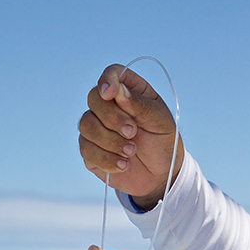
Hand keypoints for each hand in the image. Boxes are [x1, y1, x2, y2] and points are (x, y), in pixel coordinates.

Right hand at [79, 64, 184, 208]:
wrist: (161, 175)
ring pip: (86, 125)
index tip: (111, 94)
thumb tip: (118, 91)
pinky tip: (124, 165)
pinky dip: (106, 159)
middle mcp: (108, 106)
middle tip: (133, 132)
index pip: (112, 74)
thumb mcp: (160, 121)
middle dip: (112, 117)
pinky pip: (87, 150)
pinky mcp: (91, 151)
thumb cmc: (162, 142)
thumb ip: (140, 104)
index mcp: (129, 91)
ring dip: (110, 140)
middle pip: (94, 98)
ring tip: (131, 152)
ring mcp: (97, 128)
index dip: (108, 80)